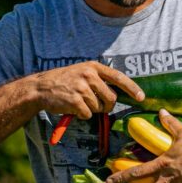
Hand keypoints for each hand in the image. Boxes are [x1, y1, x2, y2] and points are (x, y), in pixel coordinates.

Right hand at [30, 61, 144, 118]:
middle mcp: (89, 75)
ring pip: (99, 108)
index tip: (141, 97)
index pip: (118, 77)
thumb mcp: (81, 73)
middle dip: (107, 106)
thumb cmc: (63, 82)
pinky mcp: (75, 101)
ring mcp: (82, 88)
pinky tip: (72, 108)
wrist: (41, 87)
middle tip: (98, 106)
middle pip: (111, 98)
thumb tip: (116, 94)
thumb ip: (98, 80)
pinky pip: (88, 114)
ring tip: (79, 103)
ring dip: (91, 110)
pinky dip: (82, 115)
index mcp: (93, 67)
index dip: (131, 88)